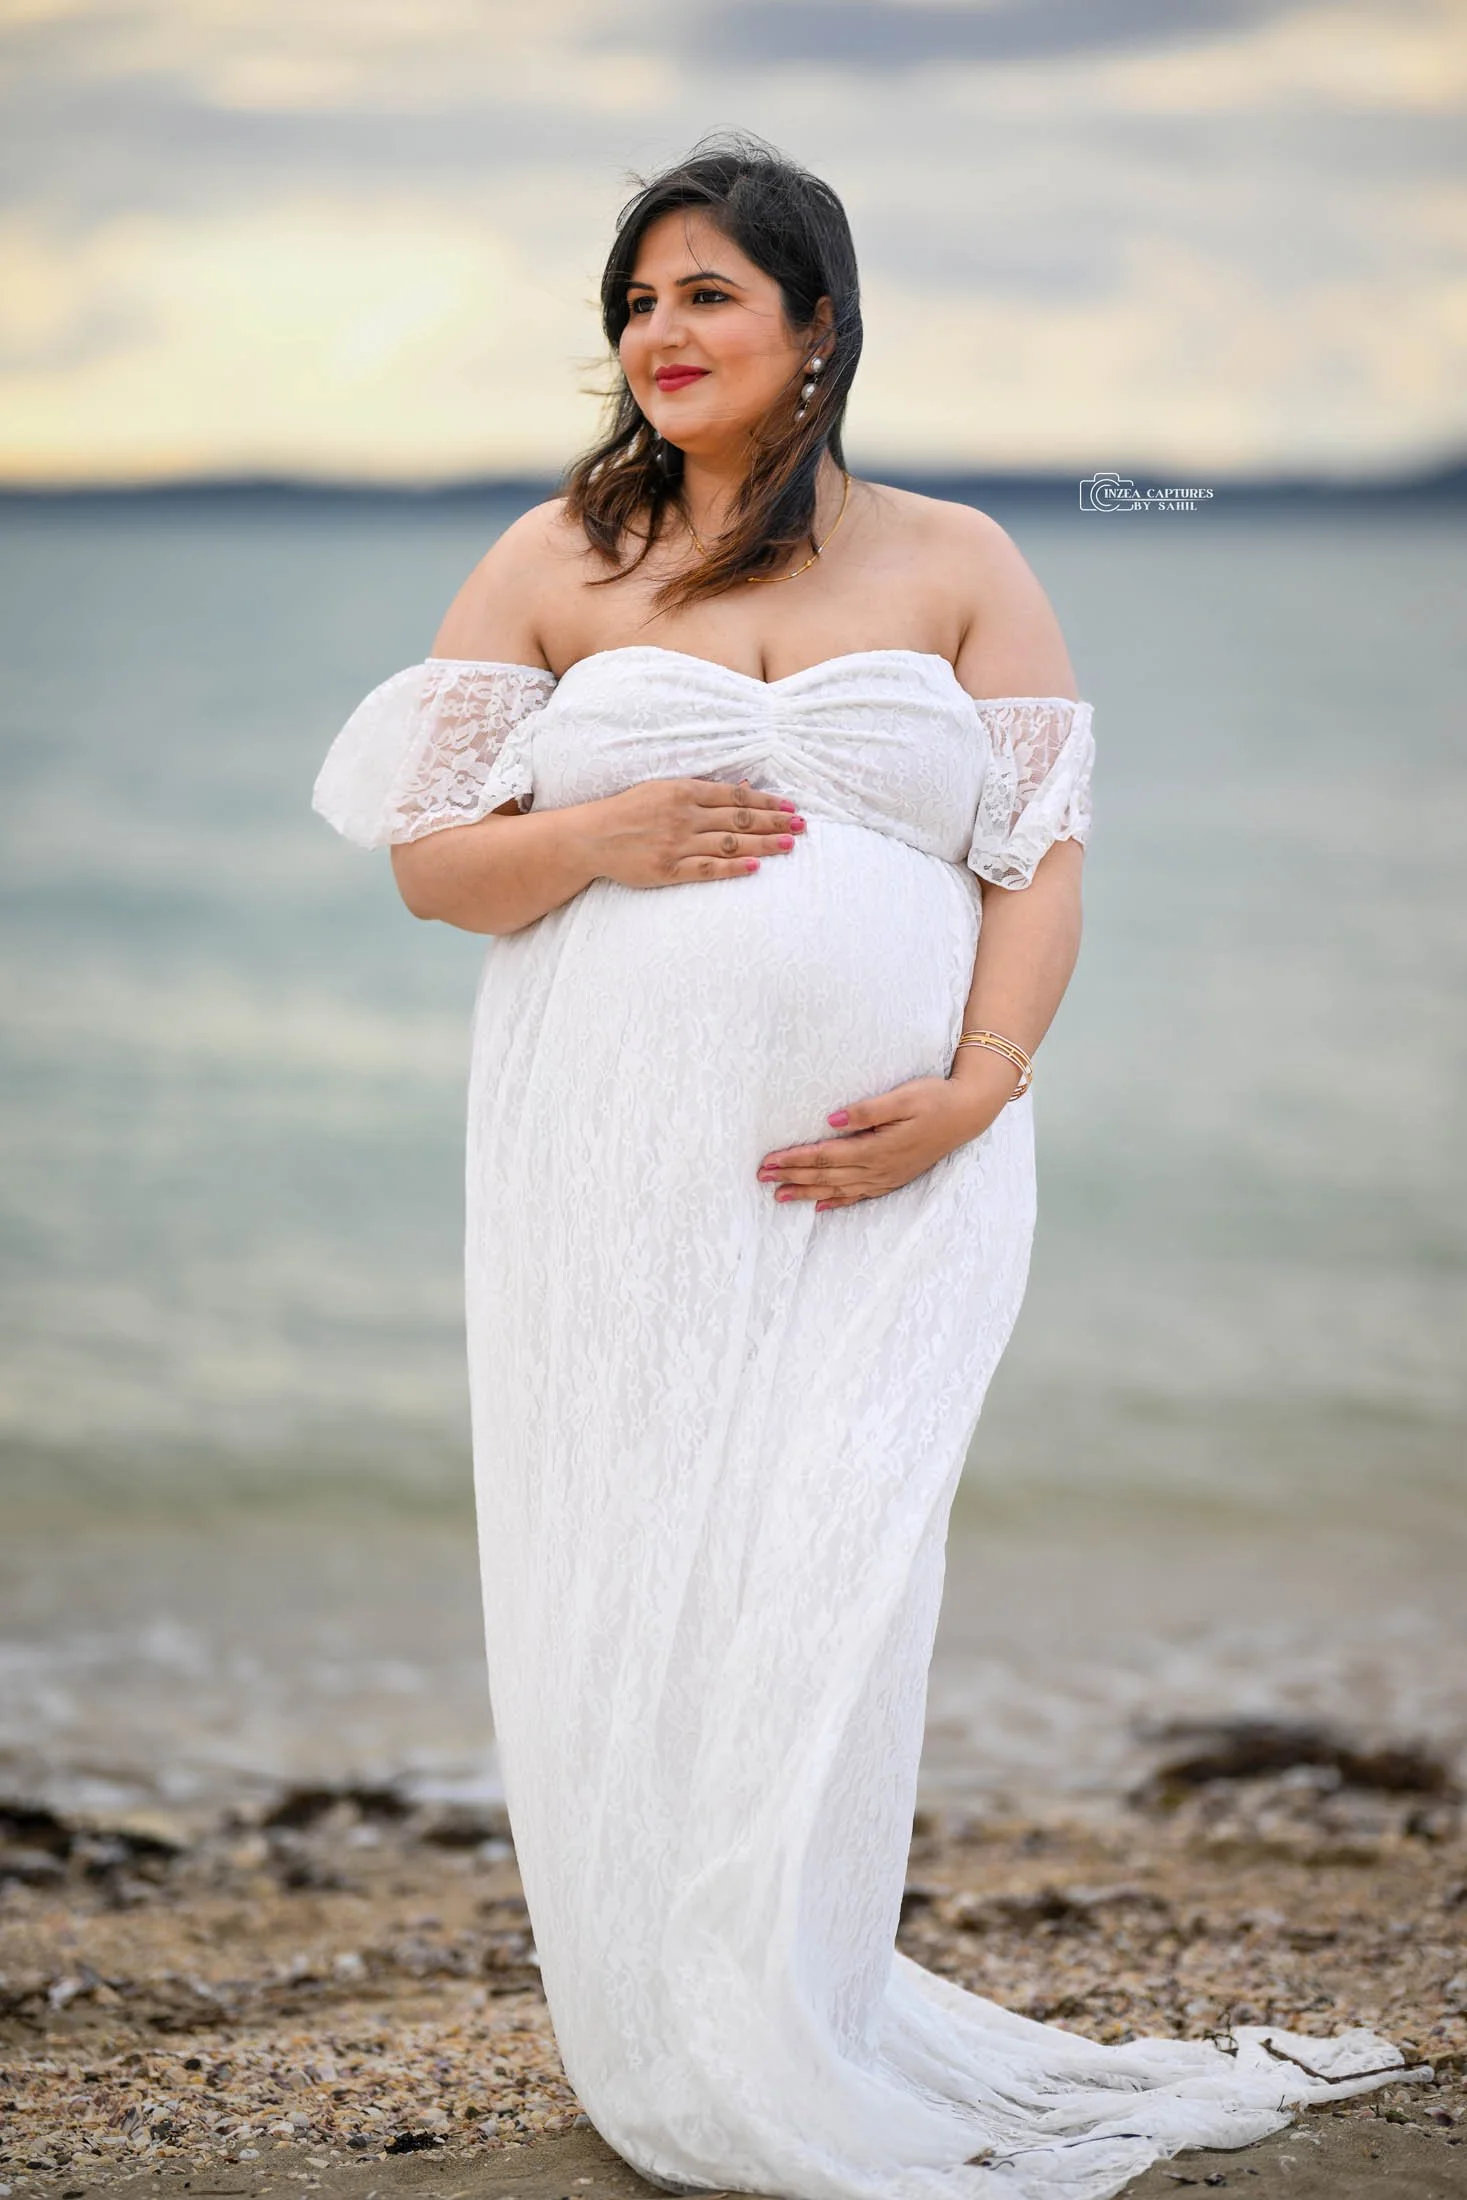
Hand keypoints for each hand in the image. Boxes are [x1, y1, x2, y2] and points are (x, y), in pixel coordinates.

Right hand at [593, 777, 803, 888]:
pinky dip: (732, 867)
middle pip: (739, 819)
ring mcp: (677, 844)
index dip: (767, 802)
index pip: (736, 797)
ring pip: (729, 843)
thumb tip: (744, 789)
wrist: (593, 836)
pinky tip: (755, 867)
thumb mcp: (664, 790)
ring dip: (763, 844)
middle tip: (802, 826)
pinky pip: (707, 869)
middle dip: (774, 822)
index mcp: (684, 792)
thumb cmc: (629, 810)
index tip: (790, 807)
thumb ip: (703, 791)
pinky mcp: (668, 870)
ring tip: (789, 845)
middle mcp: (684, 816)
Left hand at [756, 1067, 1013, 1210]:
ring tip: (780, 1198)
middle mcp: (879, 1168)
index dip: (794, 1160)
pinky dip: (837, 1201)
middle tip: (762, 1179)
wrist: (968, 1113)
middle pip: (826, 1175)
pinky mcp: (894, 1177)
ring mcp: (887, 1176)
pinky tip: (820, 1206)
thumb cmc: (935, 1098)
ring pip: (838, 1189)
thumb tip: (830, 1121)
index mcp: (876, 1148)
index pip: (825, 1156)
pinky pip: (860, 1195)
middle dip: (792, 1177)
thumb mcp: (903, 1097)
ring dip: (808, 1192)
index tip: (768, 1161)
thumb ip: (866, 1111)